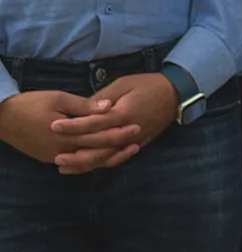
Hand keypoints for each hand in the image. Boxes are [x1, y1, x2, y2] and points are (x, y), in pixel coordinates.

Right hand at [0, 89, 139, 170]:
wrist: (1, 118)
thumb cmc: (30, 104)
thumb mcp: (58, 98)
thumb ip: (84, 105)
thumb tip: (109, 106)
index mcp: (65, 135)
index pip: (98, 137)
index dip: (119, 133)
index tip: (136, 126)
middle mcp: (61, 151)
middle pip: (96, 153)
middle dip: (118, 147)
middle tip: (137, 140)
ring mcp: (54, 157)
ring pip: (87, 162)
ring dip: (107, 157)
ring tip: (126, 150)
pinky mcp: (49, 158)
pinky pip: (76, 163)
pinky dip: (91, 160)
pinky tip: (104, 156)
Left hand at [48, 73, 175, 172]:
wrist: (176, 94)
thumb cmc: (148, 85)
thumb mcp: (123, 84)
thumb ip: (103, 98)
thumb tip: (83, 109)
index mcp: (124, 112)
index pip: (95, 122)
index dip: (73, 125)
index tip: (54, 126)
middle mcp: (128, 131)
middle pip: (99, 146)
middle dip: (76, 151)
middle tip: (55, 154)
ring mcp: (134, 141)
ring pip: (106, 157)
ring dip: (84, 163)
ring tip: (64, 166)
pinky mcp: (137, 146)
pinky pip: (116, 159)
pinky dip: (99, 164)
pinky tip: (84, 167)